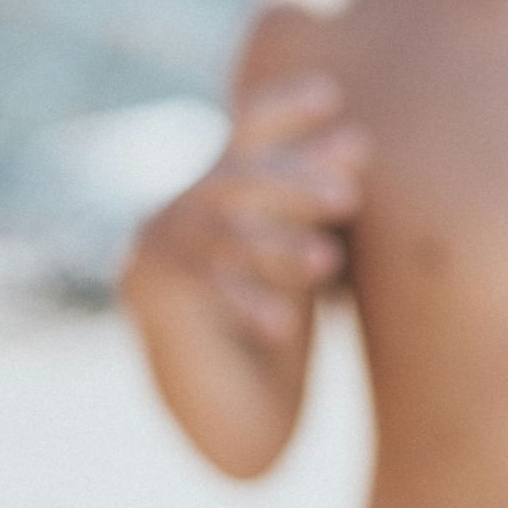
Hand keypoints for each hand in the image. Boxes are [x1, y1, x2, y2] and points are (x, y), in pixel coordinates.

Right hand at [130, 71, 367, 340]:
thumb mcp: (304, 254)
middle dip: (296, 181)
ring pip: (223, 232)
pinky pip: (202, 287)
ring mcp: (156, 248)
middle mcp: (180, 209)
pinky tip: (283, 325)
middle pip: (239, 178)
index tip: (330, 94)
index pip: (249, 133)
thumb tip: (358, 143)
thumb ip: (318, 204)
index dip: (283, 110)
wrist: (235, 413)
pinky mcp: (149, 293)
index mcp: (221, 192)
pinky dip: (247, 301)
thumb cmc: (280, 325)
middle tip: (349, 197)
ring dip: (278, 244)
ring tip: (329, 263)